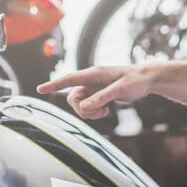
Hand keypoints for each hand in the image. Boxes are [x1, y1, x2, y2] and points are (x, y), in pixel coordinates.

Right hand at [36, 65, 150, 119]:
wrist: (147, 79)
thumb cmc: (135, 81)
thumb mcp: (120, 90)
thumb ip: (101, 98)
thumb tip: (84, 108)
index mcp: (93, 74)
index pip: (69, 79)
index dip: (54, 85)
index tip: (40, 89)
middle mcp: (90, 80)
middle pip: (73, 98)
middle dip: (82, 109)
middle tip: (100, 112)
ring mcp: (94, 87)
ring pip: (80, 104)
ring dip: (89, 112)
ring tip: (105, 111)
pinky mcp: (98, 93)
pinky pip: (88, 106)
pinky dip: (94, 112)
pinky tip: (106, 109)